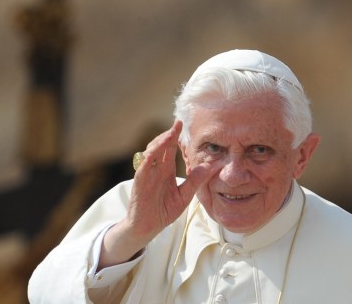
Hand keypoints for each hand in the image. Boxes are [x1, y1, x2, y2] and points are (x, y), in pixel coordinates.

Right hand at [98, 120, 213, 268]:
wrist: (148, 227)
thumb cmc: (163, 211)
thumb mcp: (184, 195)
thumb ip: (196, 181)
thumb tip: (212, 167)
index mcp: (165, 170)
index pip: (169, 149)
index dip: (174, 136)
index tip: (182, 124)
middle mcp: (155, 169)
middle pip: (160, 146)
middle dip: (168, 134)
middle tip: (178, 124)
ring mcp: (146, 174)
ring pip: (150, 153)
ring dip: (159, 143)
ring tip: (169, 135)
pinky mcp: (139, 183)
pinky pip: (143, 168)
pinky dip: (148, 159)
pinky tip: (155, 152)